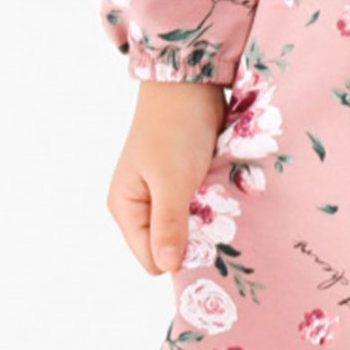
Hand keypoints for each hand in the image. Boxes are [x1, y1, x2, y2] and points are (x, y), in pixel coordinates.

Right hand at [105, 80, 228, 275]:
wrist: (190, 82)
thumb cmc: (175, 127)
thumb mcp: (171, 179)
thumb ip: (168, 223)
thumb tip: (166, 267)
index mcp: (126, 208)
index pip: (151, 259)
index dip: (178, 254)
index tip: (205, 238)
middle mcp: (141, 205)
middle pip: (169, 246)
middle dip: (194, 237)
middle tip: (216, 217)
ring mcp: (162, 193)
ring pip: (187, 227)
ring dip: (206, 219)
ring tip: (221, 201)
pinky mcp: (184, 181)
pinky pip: (198, 207)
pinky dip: (212, 203)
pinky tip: (224, 192)